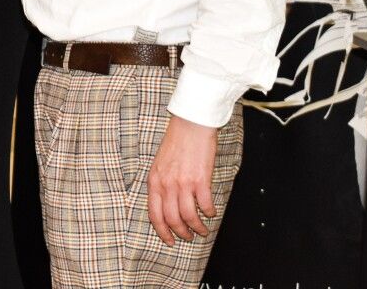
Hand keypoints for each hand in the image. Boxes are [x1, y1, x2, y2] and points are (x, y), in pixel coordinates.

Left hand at [146, 114, 217, 244]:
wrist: (190, 125)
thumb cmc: (176, 142)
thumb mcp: (160, 164)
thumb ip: (161, 183)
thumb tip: (165, 204)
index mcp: (154, 181)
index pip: (154, 214)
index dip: (162, 231)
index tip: (169, 240)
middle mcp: (167, 184)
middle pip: (172, 219)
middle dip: (181, 233)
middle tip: (189, 236)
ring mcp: (183, 183)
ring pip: (189, 216)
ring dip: (197, 227)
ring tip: (203, 229)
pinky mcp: (200, 180)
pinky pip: (205, 205)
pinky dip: (209, 213)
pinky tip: (211, 212)